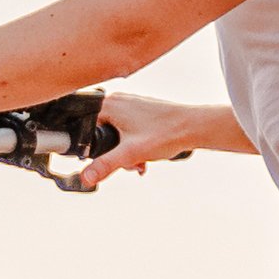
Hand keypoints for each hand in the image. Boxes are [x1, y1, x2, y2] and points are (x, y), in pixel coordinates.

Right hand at [71, 94, 240, 187]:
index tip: (108, 159)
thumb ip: (105, 165)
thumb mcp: (130, 153)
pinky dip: (135, 145)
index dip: (93, 148)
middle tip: (130, 162)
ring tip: (140, 160)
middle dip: (114, 153)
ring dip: (126, 152)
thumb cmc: (166, 133)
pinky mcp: (141, 111)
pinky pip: (129, 131)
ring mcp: (130, 105)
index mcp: (109, 105)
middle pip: (101, 133)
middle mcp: (118, 100)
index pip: (84, 128)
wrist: (194, 127)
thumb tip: (85, 178)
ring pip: (116, 134)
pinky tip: (146, 155)